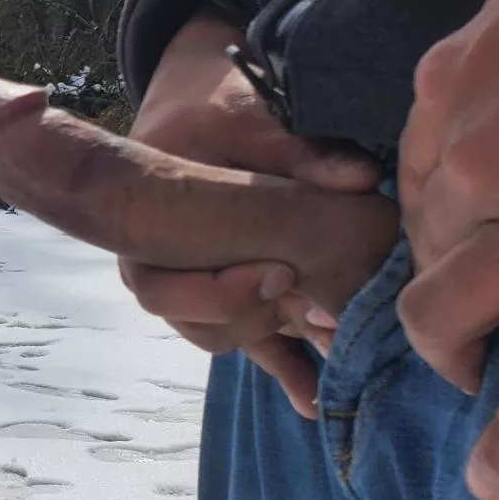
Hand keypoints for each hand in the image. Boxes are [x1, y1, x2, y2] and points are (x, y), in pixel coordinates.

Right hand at [0, 75, 397, 416]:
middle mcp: (152, 258)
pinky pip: (249, 341)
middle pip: (188, 314)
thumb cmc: (213, 101)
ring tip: (331, 346)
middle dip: (249, 313)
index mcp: (140, 217)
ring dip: (274, 340)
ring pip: (220, 332)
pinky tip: (314, 401)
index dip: (219, 288)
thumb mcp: (251, 114)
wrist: (196, 98)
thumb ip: (298, 151)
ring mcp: (190, 280)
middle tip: (309, 306)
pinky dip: (284, 369)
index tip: (282, 273)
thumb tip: (358, 180)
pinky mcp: (229, 293)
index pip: (161, 277)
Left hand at [379, 0, 498, 499]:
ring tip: (470, 386)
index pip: (410, 173)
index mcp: (461, 81)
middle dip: (439, 291)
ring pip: (449, 316)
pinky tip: (493, 479)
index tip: (450, 238)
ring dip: (455, 355)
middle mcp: (479, 157)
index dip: (429, 217)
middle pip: (423, 249)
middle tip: (464, 320)